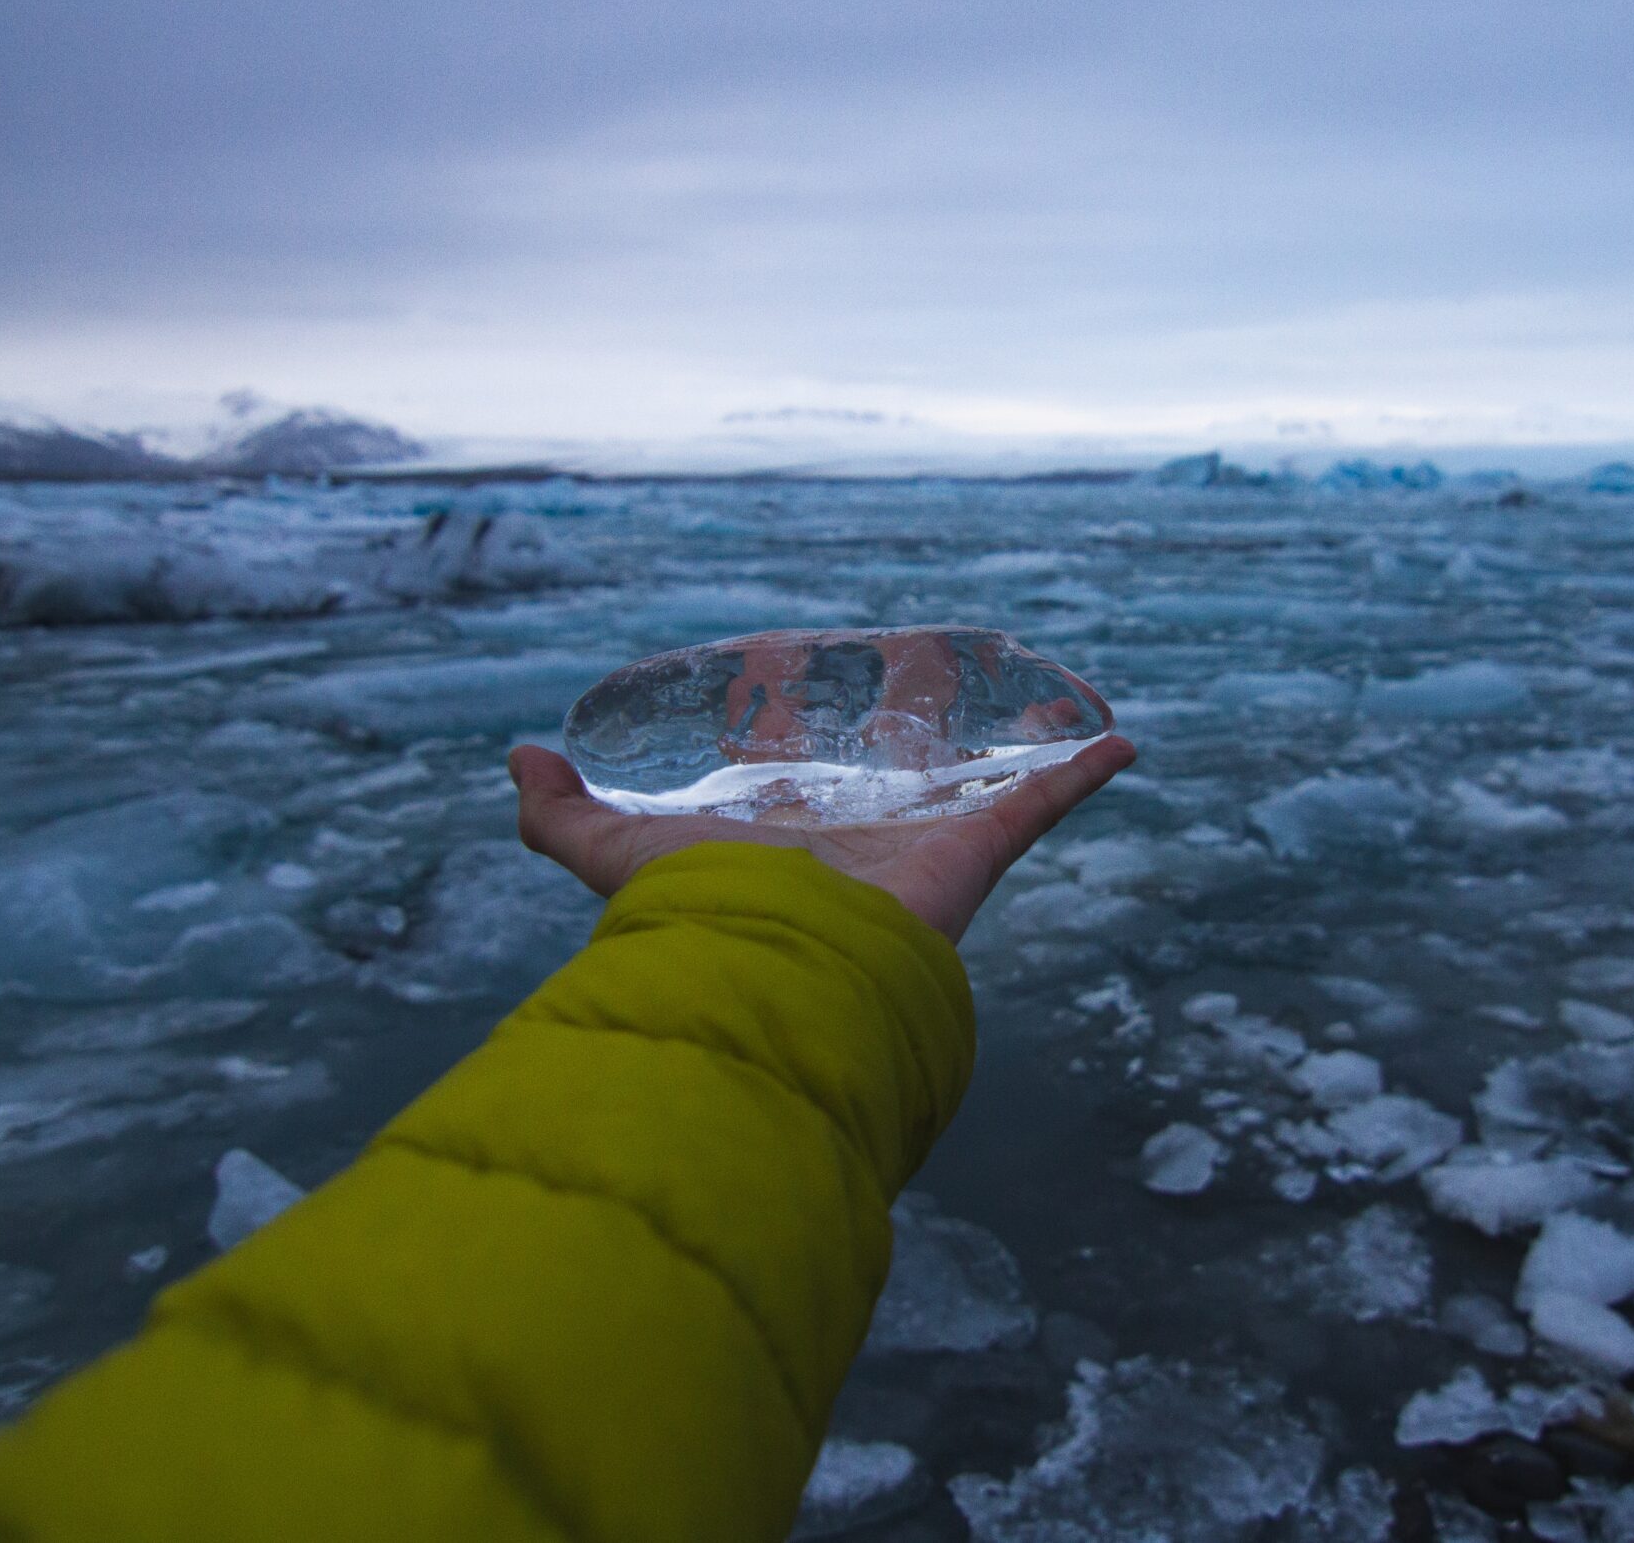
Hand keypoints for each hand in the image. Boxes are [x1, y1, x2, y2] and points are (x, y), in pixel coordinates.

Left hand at [506, 736, 1137, 942]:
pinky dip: (1083, 772)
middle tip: (929, 664)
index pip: (802, 766)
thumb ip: (553, 818)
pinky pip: (1039, 802)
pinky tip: (1118, 742)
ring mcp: (919, 839)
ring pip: (974, 775)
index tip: (810, 673)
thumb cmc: (698, 916)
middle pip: (895, 764)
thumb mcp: (607, 856)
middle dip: (917, 717)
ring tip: (1038, 691)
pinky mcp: (973, 849)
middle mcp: (854, 832)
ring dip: (1010, 735)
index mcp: (786, 826)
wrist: (775, 967)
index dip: (805, 722)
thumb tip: (516, 756)